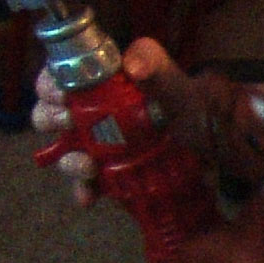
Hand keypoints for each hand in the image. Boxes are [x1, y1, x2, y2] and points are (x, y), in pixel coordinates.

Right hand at [34, 36, 178, 203]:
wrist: (214, 146)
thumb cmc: (191, 109)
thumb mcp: (175, 84)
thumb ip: (157, 66)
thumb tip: (134, 64)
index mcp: (102, 84)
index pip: (60, 76)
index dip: (50, 83)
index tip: (59, 93)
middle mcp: (93, 113)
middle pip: (50, 113)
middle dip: (49, 118)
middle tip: (67, 121)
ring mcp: (98, 145)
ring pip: (64, 151)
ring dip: (67, 159)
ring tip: (87, 165)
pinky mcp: (108, 173)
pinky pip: (85, 184)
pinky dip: (83, 191)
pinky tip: (89, 197)